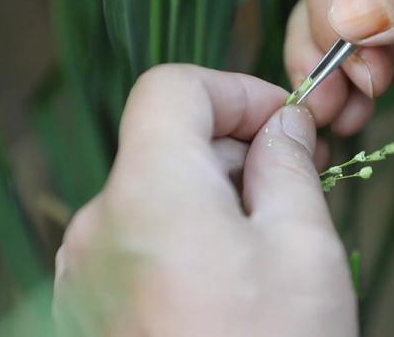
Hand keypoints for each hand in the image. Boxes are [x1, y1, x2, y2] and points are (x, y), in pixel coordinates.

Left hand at [53, 66, 356, 335]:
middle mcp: (100, 226)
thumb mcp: (303, 246)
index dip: (235, 92)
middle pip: (168, 142)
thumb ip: (288, 166)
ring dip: (220, 196)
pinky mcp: (96, 305)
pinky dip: (192, 234)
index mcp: (148, 192)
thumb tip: (284, 125)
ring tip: (274, 242)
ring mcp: (90, 272)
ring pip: (160, 193)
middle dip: (239, 152)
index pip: (173, 89)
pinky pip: (145, 239)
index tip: (284, 124)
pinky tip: (237, 276)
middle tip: (299, 184)